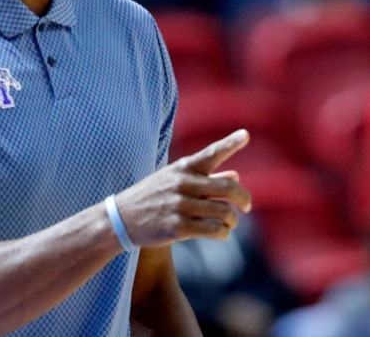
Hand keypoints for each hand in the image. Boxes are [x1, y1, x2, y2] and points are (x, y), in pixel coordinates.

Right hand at [114, 129, 251, 246]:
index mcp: (183, 168)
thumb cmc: (153, 196)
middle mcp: (183, 183)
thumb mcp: (174, 180)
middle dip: (244, 198)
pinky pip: (214, 230)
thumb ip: (206, 178)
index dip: (230, 144)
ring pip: (224, 212)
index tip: (246, 135)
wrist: (121, 218)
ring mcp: (180, 205)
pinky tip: (220, 233)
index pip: (211, 153)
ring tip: (230, 223)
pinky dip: (223, 233)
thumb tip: (236, 175)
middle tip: (248, 206)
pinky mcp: (178, 227)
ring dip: (232, 220)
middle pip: (228, 189)